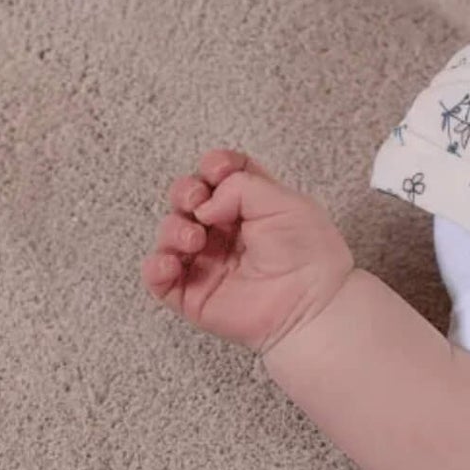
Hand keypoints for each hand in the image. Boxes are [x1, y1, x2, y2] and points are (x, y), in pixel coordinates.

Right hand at [141, 149, 355, 355]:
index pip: (220, 174)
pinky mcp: (193, 293)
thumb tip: (205, 204)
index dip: (213, 166)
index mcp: (252, 205)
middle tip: (198, 201)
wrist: (312, 304)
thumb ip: (241, 186)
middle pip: (189, 198)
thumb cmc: (309, 255)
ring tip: (195, 238)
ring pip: (170, 232)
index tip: (217, 170)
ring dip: (174, 228)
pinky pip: (158, 277)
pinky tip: (172, 261)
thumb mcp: (285, 203)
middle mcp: (227, 230)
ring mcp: (208, 261)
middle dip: (186, 191)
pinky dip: (156, 265)